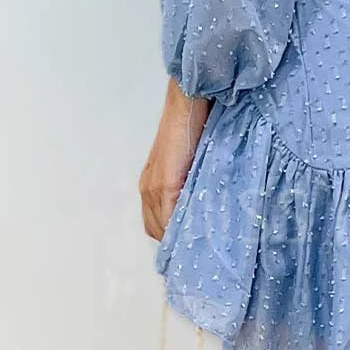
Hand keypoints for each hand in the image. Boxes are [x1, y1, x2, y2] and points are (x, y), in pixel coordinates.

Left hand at [139, 79, 212, 240]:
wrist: (189, 101)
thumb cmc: (194, 126)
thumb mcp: (190, 162)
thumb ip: (189, 184)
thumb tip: (202, 208)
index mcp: (151, 185)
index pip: (158, 225)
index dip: (174, 238)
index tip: (192, 247)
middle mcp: (147, 189)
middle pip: (158, 231)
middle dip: (176, 242)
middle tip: (199, 248)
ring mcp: (153, 187)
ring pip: (163, 228)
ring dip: (181, 238)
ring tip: (202, 243)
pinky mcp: (165, 182)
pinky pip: (171, 217)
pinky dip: (184, 228)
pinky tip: (200, 233)